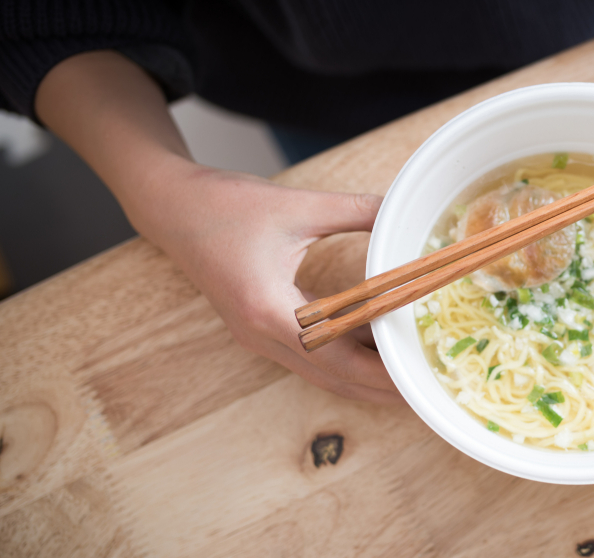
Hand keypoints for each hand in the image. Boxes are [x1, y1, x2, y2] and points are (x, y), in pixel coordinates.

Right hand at [35, 51, 399, 401]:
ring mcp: (256, 336)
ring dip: (361, 377)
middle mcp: (260, 334)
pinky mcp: (257, 328)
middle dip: (378, 387)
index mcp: (268, 309)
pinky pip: (307, 355)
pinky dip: (341, 357)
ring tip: (406, 375)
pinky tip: (373, 348)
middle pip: (331, 377)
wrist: (170, 206)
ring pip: (319, 371)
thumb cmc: (225, 204)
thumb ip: (356, 211)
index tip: (416, 374)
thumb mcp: (298, 205)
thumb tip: (403, 213)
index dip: (379, 371)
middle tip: (423, 388)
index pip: (336, 357)